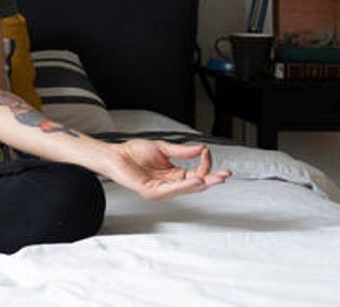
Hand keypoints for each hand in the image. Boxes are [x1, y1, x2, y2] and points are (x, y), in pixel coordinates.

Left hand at [106, 139, 231, 199]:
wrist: (114, 155)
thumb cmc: (133, 153)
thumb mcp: (163, 148)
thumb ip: (182, 151)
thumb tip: (202, 149)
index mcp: (173, 174)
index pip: (195, 173)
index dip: (204, 164)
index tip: (206, 151)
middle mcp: (169, 184)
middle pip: (195, 184)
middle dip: (211, 180)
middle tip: (225, 175)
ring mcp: (161, 190)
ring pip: (186, 189)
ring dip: (201, 183)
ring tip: (214, 178)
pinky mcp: (152, 192)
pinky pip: (172, 190)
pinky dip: (185, 185)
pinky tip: (195, 180)